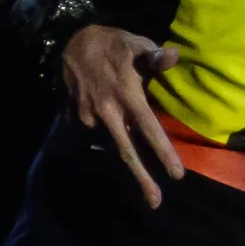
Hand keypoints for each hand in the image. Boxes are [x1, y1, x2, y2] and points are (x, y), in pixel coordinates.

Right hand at [59, 24, 184, 207]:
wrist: (68, 42)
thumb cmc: (111, 44)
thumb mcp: (135, 44)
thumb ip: (155, 57)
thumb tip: (175, 56)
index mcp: (127, 96)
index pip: (149, 130)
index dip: (163, 153)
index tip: (177, 175)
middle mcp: (107, 113)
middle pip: (126, 152)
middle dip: (141, 179)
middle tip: (155, 203)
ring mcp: (88, 119)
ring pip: (111, 144)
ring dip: (125, 155)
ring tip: (142, 173)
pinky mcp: (75, 120)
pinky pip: (96, 135)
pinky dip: (107, 138)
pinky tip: (114, 132)